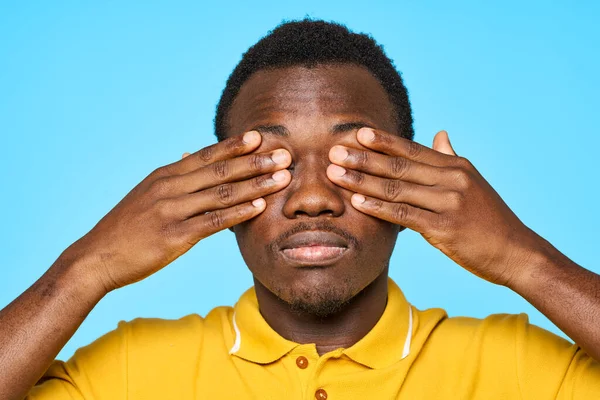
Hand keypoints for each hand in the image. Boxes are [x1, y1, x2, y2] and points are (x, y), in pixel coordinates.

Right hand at [67, 131, 291, 292]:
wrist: (97, 256)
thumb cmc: (127, 227)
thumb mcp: (148, 194)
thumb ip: (175, 179)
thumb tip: (192, 156)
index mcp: (165, 175)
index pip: (206, 155)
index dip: (234, 146)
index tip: (260, 136)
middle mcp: (169, 188)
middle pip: (220, 170)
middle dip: (255, 162)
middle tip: (284, 154)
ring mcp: (172, 211)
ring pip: (222, 194)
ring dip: (255, 185)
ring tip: (283, 178)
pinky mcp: (174, 236)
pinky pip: (213, 222)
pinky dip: (238, 213)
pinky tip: (259, 207)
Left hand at [327, 128, 538, 285]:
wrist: (515, 251)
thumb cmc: (490, 218)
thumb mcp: (473, 181)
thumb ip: (451, 157)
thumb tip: (439, 133)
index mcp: (456, 166)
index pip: (412, 149)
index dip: (383, 141)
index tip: (357, 133)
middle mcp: (451, 179)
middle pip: (398, 166)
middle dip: (362, 158)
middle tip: (334, 151)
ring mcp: (448, 203)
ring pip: (396, 189)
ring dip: (362, 181)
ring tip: (335, 174)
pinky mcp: (444, 228)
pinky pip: (404, 215)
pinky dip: (378, 208)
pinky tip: (357, 202)